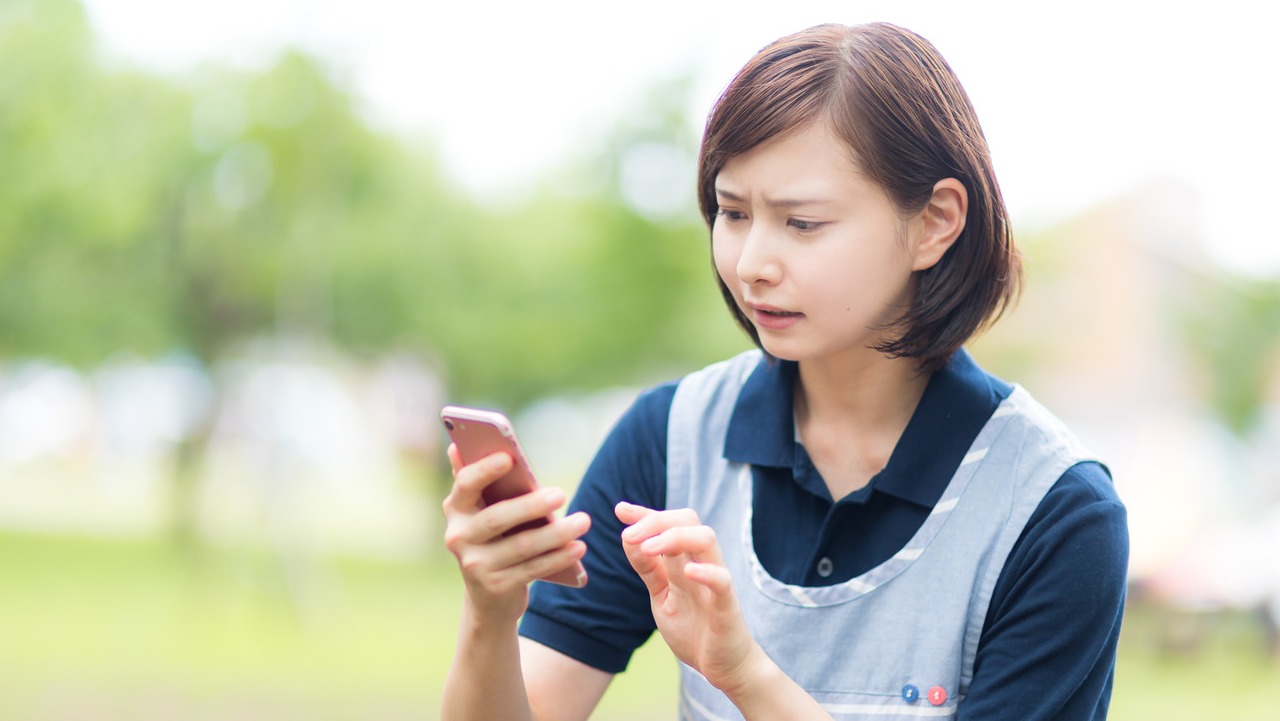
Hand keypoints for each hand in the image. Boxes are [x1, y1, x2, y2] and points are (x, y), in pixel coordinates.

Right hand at [441, 444, 590, 621]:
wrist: (489, 596)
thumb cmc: (493, 538)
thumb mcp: (482, 511)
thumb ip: (477, 481)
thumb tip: (457, 446)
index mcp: (455, 509)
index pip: (465, 485)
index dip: (485, 471)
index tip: (509, 457)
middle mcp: (457, 537)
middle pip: (497, 518)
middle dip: (531, 505)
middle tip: (561, 494)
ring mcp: (474, 565)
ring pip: (521, 546)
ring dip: (556, 533)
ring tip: (583, 521)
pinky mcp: (496, 587)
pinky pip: (532, 569)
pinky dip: (558, 557)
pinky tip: (578, 547)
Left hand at [614, 502, 764, 695]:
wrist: (725, 667)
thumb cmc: (695, 629)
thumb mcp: (662, 596)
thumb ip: (649, 570)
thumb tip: (628, 538)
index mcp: (686, 561)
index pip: (669, 524)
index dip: (645, 513)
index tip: (620, 510)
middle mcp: (702, 564)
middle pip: (689, 520)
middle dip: (656, 520)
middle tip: (628, 535)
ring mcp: (716, 582)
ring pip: (706, 539)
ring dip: (675, 537)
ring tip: (648, 549)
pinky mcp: (727, 606)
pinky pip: (722, 581)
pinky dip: (707, 572)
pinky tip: (686, 572)